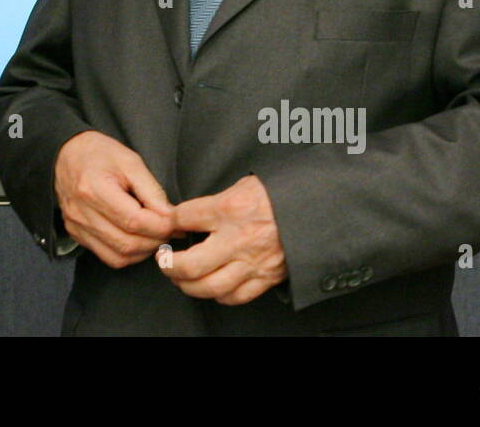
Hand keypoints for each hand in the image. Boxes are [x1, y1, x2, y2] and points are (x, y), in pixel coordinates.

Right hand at [54, 131, 177, 268]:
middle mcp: (81, 212)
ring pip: (119, 256)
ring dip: (144, 251)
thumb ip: (152, 191)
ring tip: (156, 235)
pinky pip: (107, 256)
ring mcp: (76, 226)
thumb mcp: (130, 161)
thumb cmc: (100, 153)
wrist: (67, 154)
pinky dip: (128, 254)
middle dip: (156, 240)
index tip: (176, 222)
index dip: (161, 226)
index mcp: (94, 189)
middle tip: (170, 230)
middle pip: (127, 243)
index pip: (134, 221)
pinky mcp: (76, 234)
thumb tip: (171, 218)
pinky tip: (139, 240)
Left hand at [158, 174, 286, 303]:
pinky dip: (218, 295)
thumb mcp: (244, 183)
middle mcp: (238, 238)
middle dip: (169, 265)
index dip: (170, 221)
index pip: (183, 217)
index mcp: (230, 208)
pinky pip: (235, 296)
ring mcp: (253, 262)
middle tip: (163, 261)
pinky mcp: (266, 277)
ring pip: (210, 287)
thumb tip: (189, 213)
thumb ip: (216, 200)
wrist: (316, 207)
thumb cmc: (279, 192)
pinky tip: (211, 286)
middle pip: (190, 264)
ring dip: (188, 285)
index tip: (168, 224)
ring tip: (180, 278)